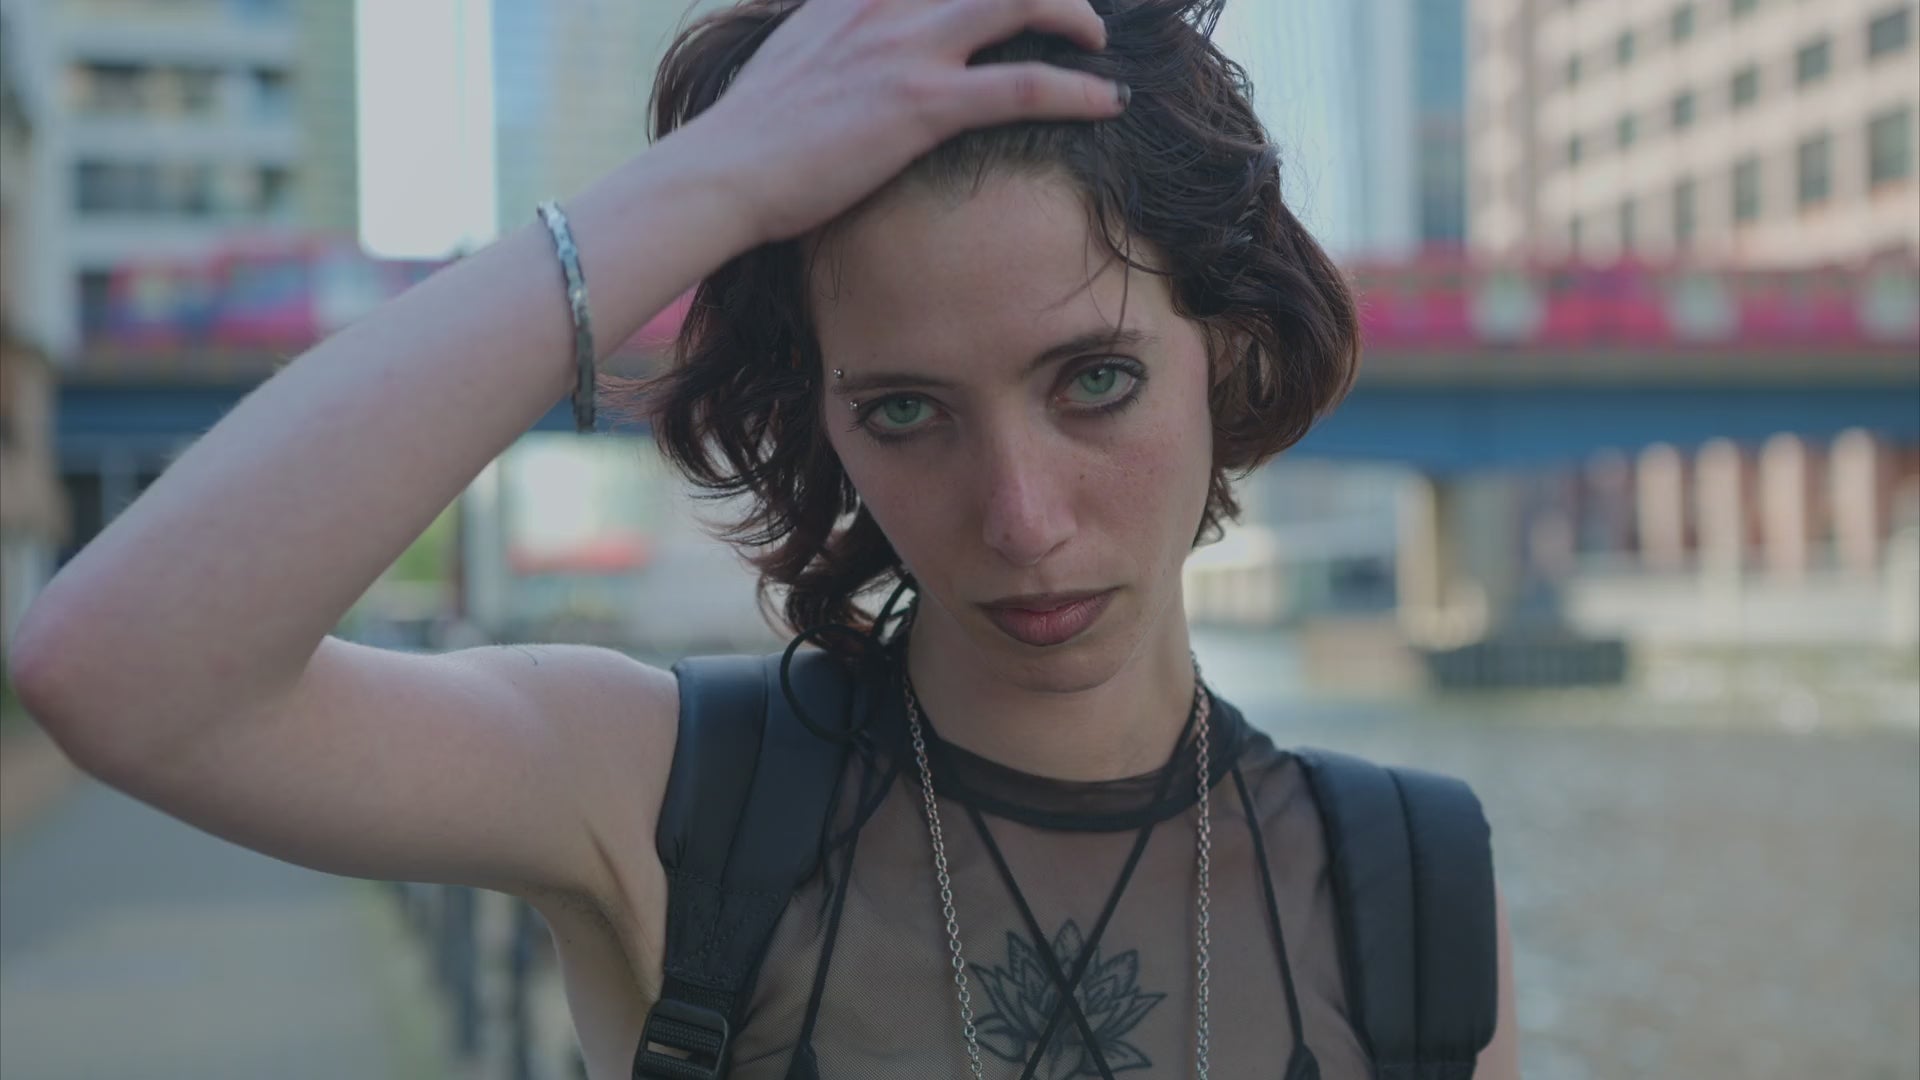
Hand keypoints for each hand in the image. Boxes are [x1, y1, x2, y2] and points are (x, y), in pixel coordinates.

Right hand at [672, 0, 1124, 246]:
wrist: (722, 171)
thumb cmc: (752, 131)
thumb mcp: (795, 49)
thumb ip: (836, 27)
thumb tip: (849, 40)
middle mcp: (885, 3)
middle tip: (1071, 12)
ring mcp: (906, 48)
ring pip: (1020, 1)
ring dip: (1073, 18)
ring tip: (1097, 45)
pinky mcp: (922, 103)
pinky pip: (1026, 85)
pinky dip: (1079, 90)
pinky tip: (1110, 101)